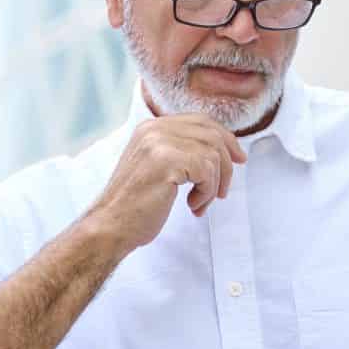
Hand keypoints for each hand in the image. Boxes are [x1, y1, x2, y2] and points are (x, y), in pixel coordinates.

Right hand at [84, 114, 246, 252]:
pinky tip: (192, 205)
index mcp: (151, 128)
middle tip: (223, 191)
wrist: (110, 227)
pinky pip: (207, 170)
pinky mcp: (166, 160)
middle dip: (226, 164)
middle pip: (212, 134)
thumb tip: (222, 151)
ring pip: (213, 154)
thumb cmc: (135, 206)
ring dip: (214, 184)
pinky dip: (207, 192)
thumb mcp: (157, 169)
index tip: (238, 159)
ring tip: (199, 203)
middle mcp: (154, 129)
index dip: (225, 138)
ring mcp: (159, 142)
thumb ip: (180, 153)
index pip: (200, 121)